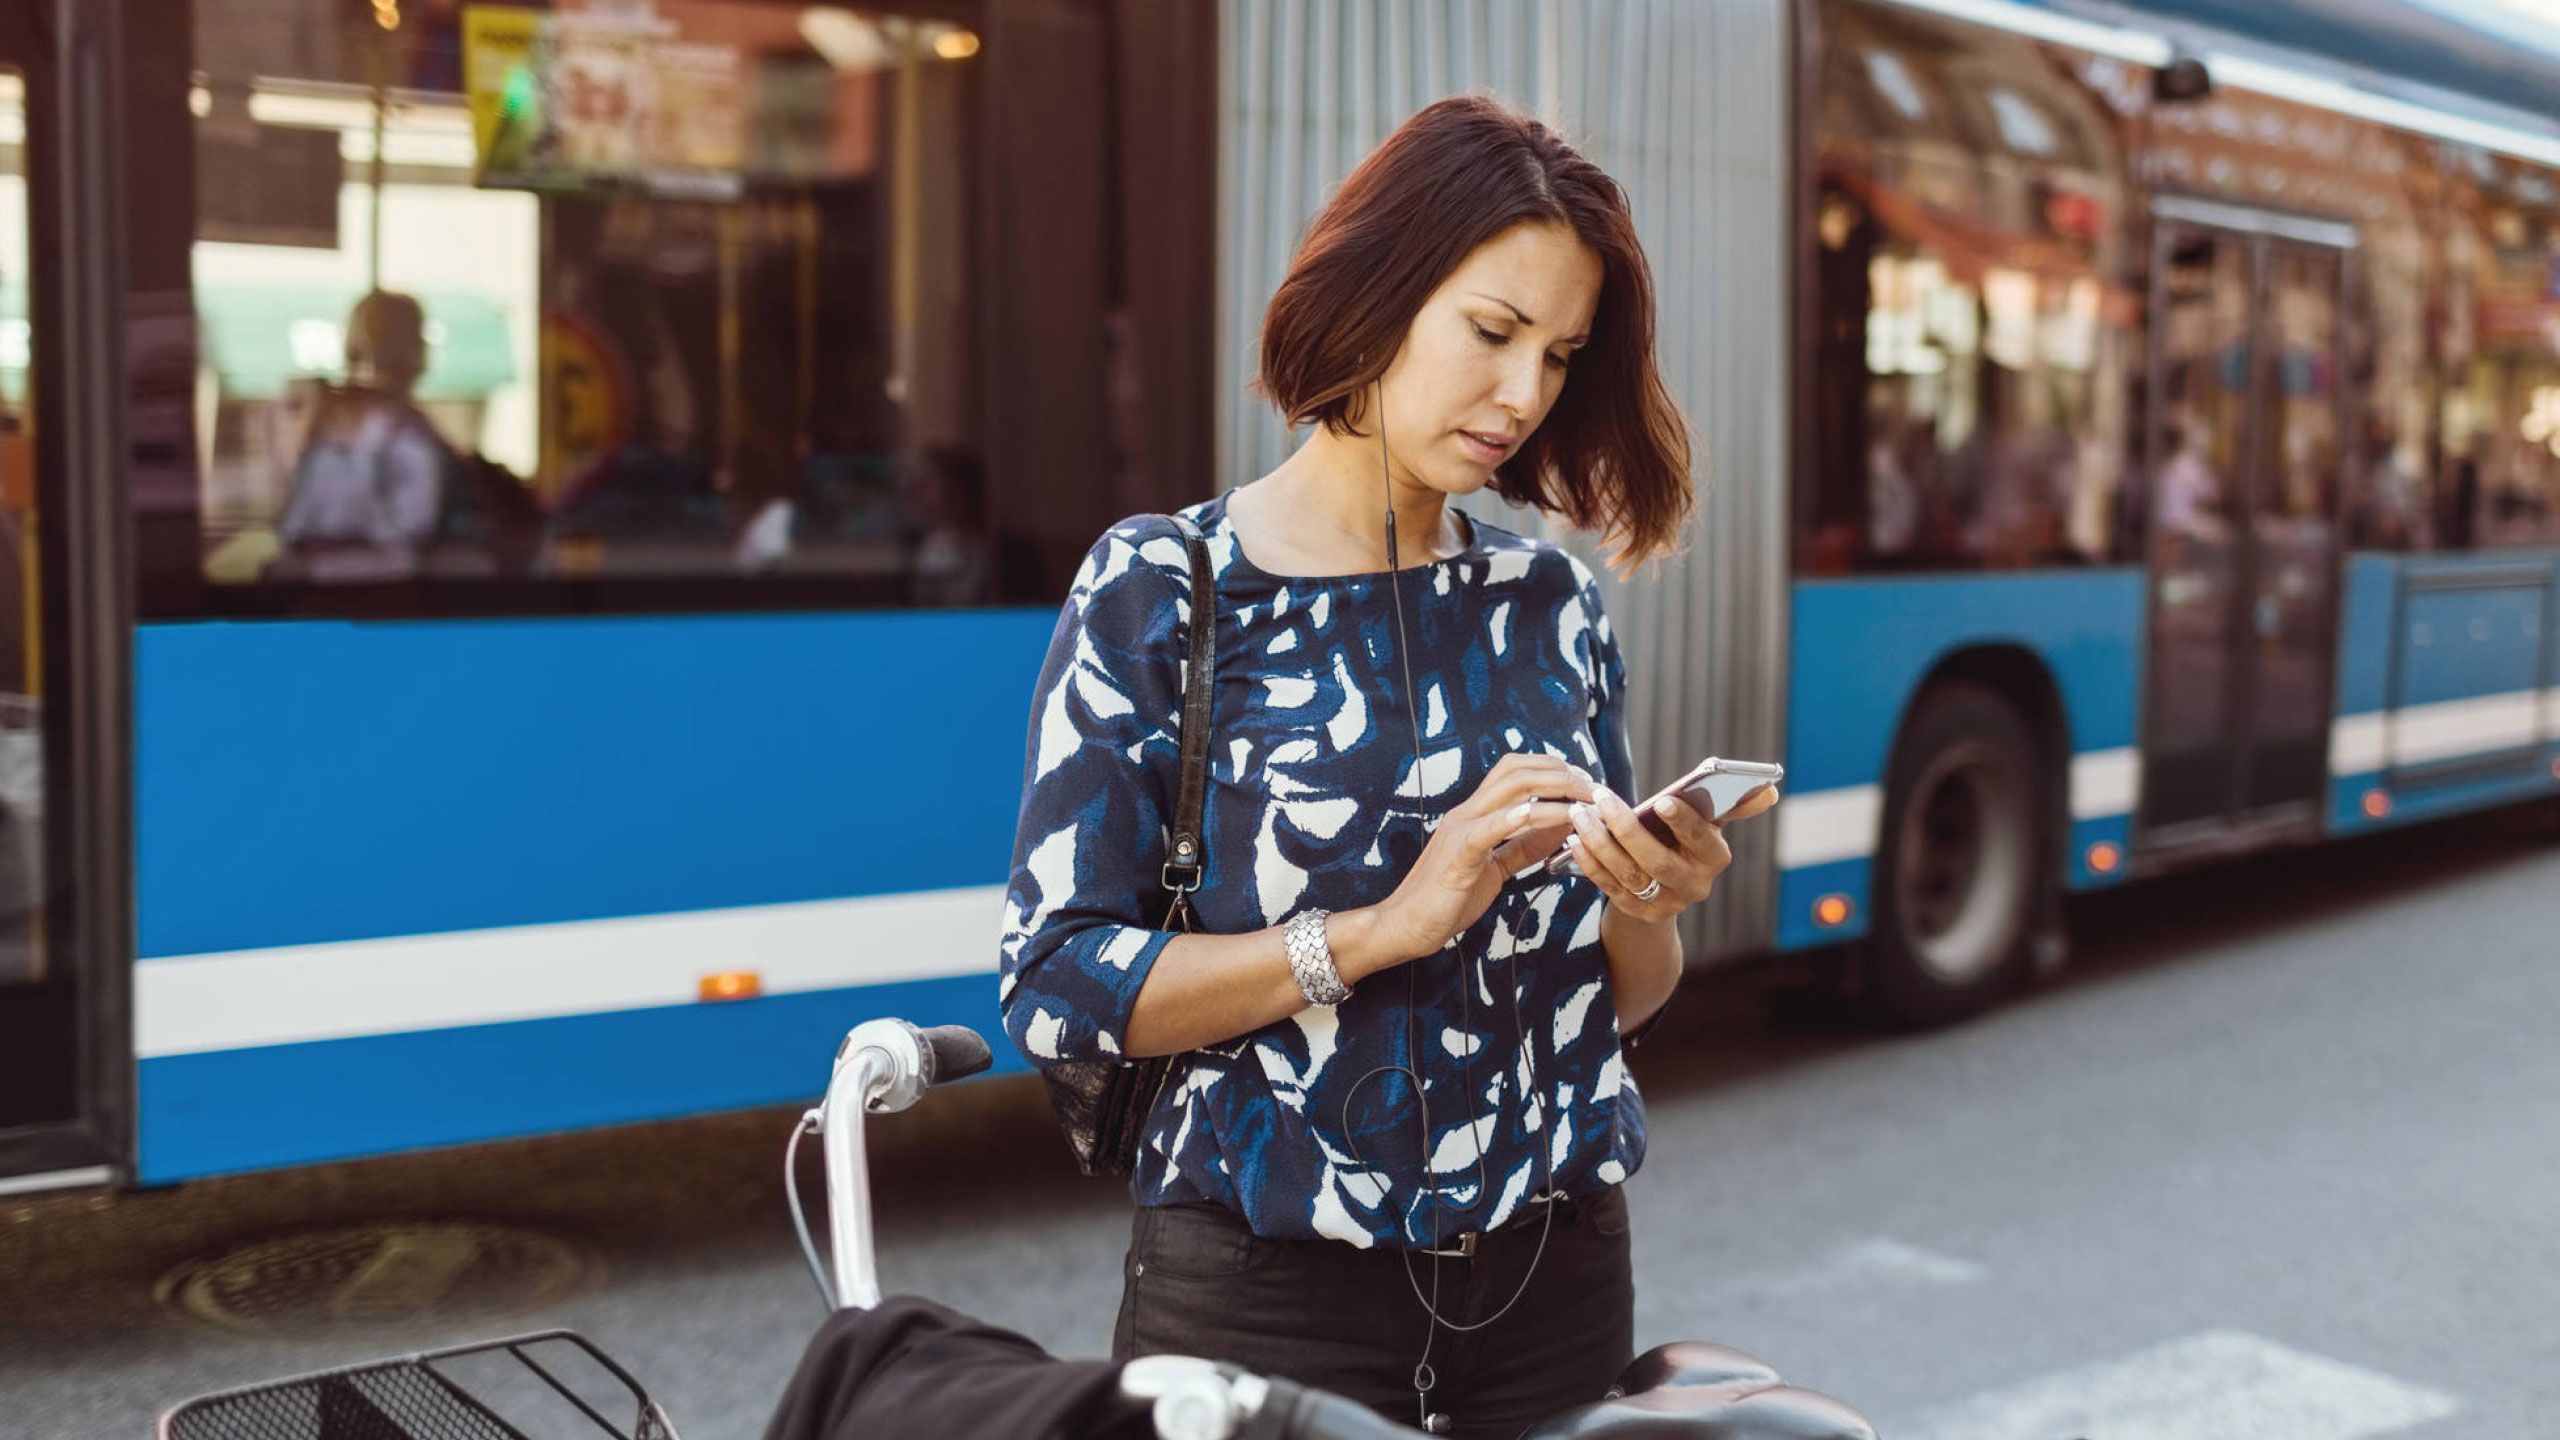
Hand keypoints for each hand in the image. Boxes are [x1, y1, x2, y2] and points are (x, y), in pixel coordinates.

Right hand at [1361, 754, 1596, 968]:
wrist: (1404, 926)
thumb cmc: (1446, 900)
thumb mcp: (1493, 869)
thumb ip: (1523, 847)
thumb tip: (1559, 828)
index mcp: (1474, 815)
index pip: (1514, 771)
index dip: (1552, 768)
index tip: (1584, 781)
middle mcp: (1466, 813)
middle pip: (1517, 770)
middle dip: (1561, 773)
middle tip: (1593, 788)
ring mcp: (1461, 830)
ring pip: (1510, 789)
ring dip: (1555, 790)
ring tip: (1585, 801)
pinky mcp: (1459, 855)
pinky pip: (1493, 828)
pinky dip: (1524, 817)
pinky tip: (1552, 817)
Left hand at [1562, 784, 1761, 923]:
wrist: (1664, 893)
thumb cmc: (1683, 844)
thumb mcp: (1708, 825)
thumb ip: (1733, 806)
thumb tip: (1770, 790)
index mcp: (1715, 859)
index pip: (1703, 840)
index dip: (1684, 822)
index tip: (1661, 799)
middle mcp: (1693, 886)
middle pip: (1658, 861)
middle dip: (1627, 829)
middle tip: (1601, 798)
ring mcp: (1664, 904)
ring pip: (1628, 874)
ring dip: (1600, 842)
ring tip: (1580, 813)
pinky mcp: (1636, 913)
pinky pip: (1608, 886)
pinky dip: (1590, 862)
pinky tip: (1574, 838)